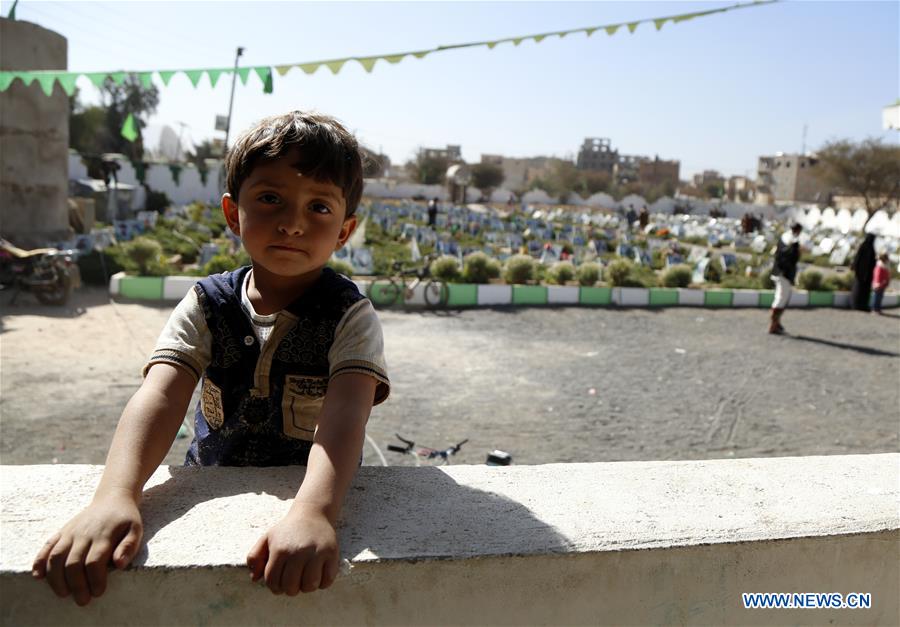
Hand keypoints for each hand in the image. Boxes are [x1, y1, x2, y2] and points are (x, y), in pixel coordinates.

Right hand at [32, 489, 142, 605]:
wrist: (112, 497)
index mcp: (104, 535)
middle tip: (82, 600)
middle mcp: (84, 533)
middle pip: (73, 563)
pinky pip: (47, 546)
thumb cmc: (125, 518)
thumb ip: (129, 546)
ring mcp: (70, 532)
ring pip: (56, 557)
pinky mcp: (62, 531)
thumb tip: (119, 564)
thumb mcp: (135, 529)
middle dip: (76, 585)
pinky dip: (39, 561)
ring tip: (63, 593)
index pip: (94, 562)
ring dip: (56, 578)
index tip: (98, 592)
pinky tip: (38, 576)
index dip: (95, 580)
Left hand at [246, 509, 338, 595]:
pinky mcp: (331, 553)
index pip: (273, 582)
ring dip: (306, 587)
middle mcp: (298, 552)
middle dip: (290, 589)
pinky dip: (322, 583)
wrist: (312, 513)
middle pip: (291, 587)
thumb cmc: (287, 530)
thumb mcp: (266, 538)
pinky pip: (327, 581)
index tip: (280, 582)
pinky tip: (318, 574)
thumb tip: (254, 578)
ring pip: (309, 586)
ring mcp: (316, 553)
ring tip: (305, 577)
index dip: (274, 587)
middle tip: (293, 580)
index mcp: (280, 550)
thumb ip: (254, 557)